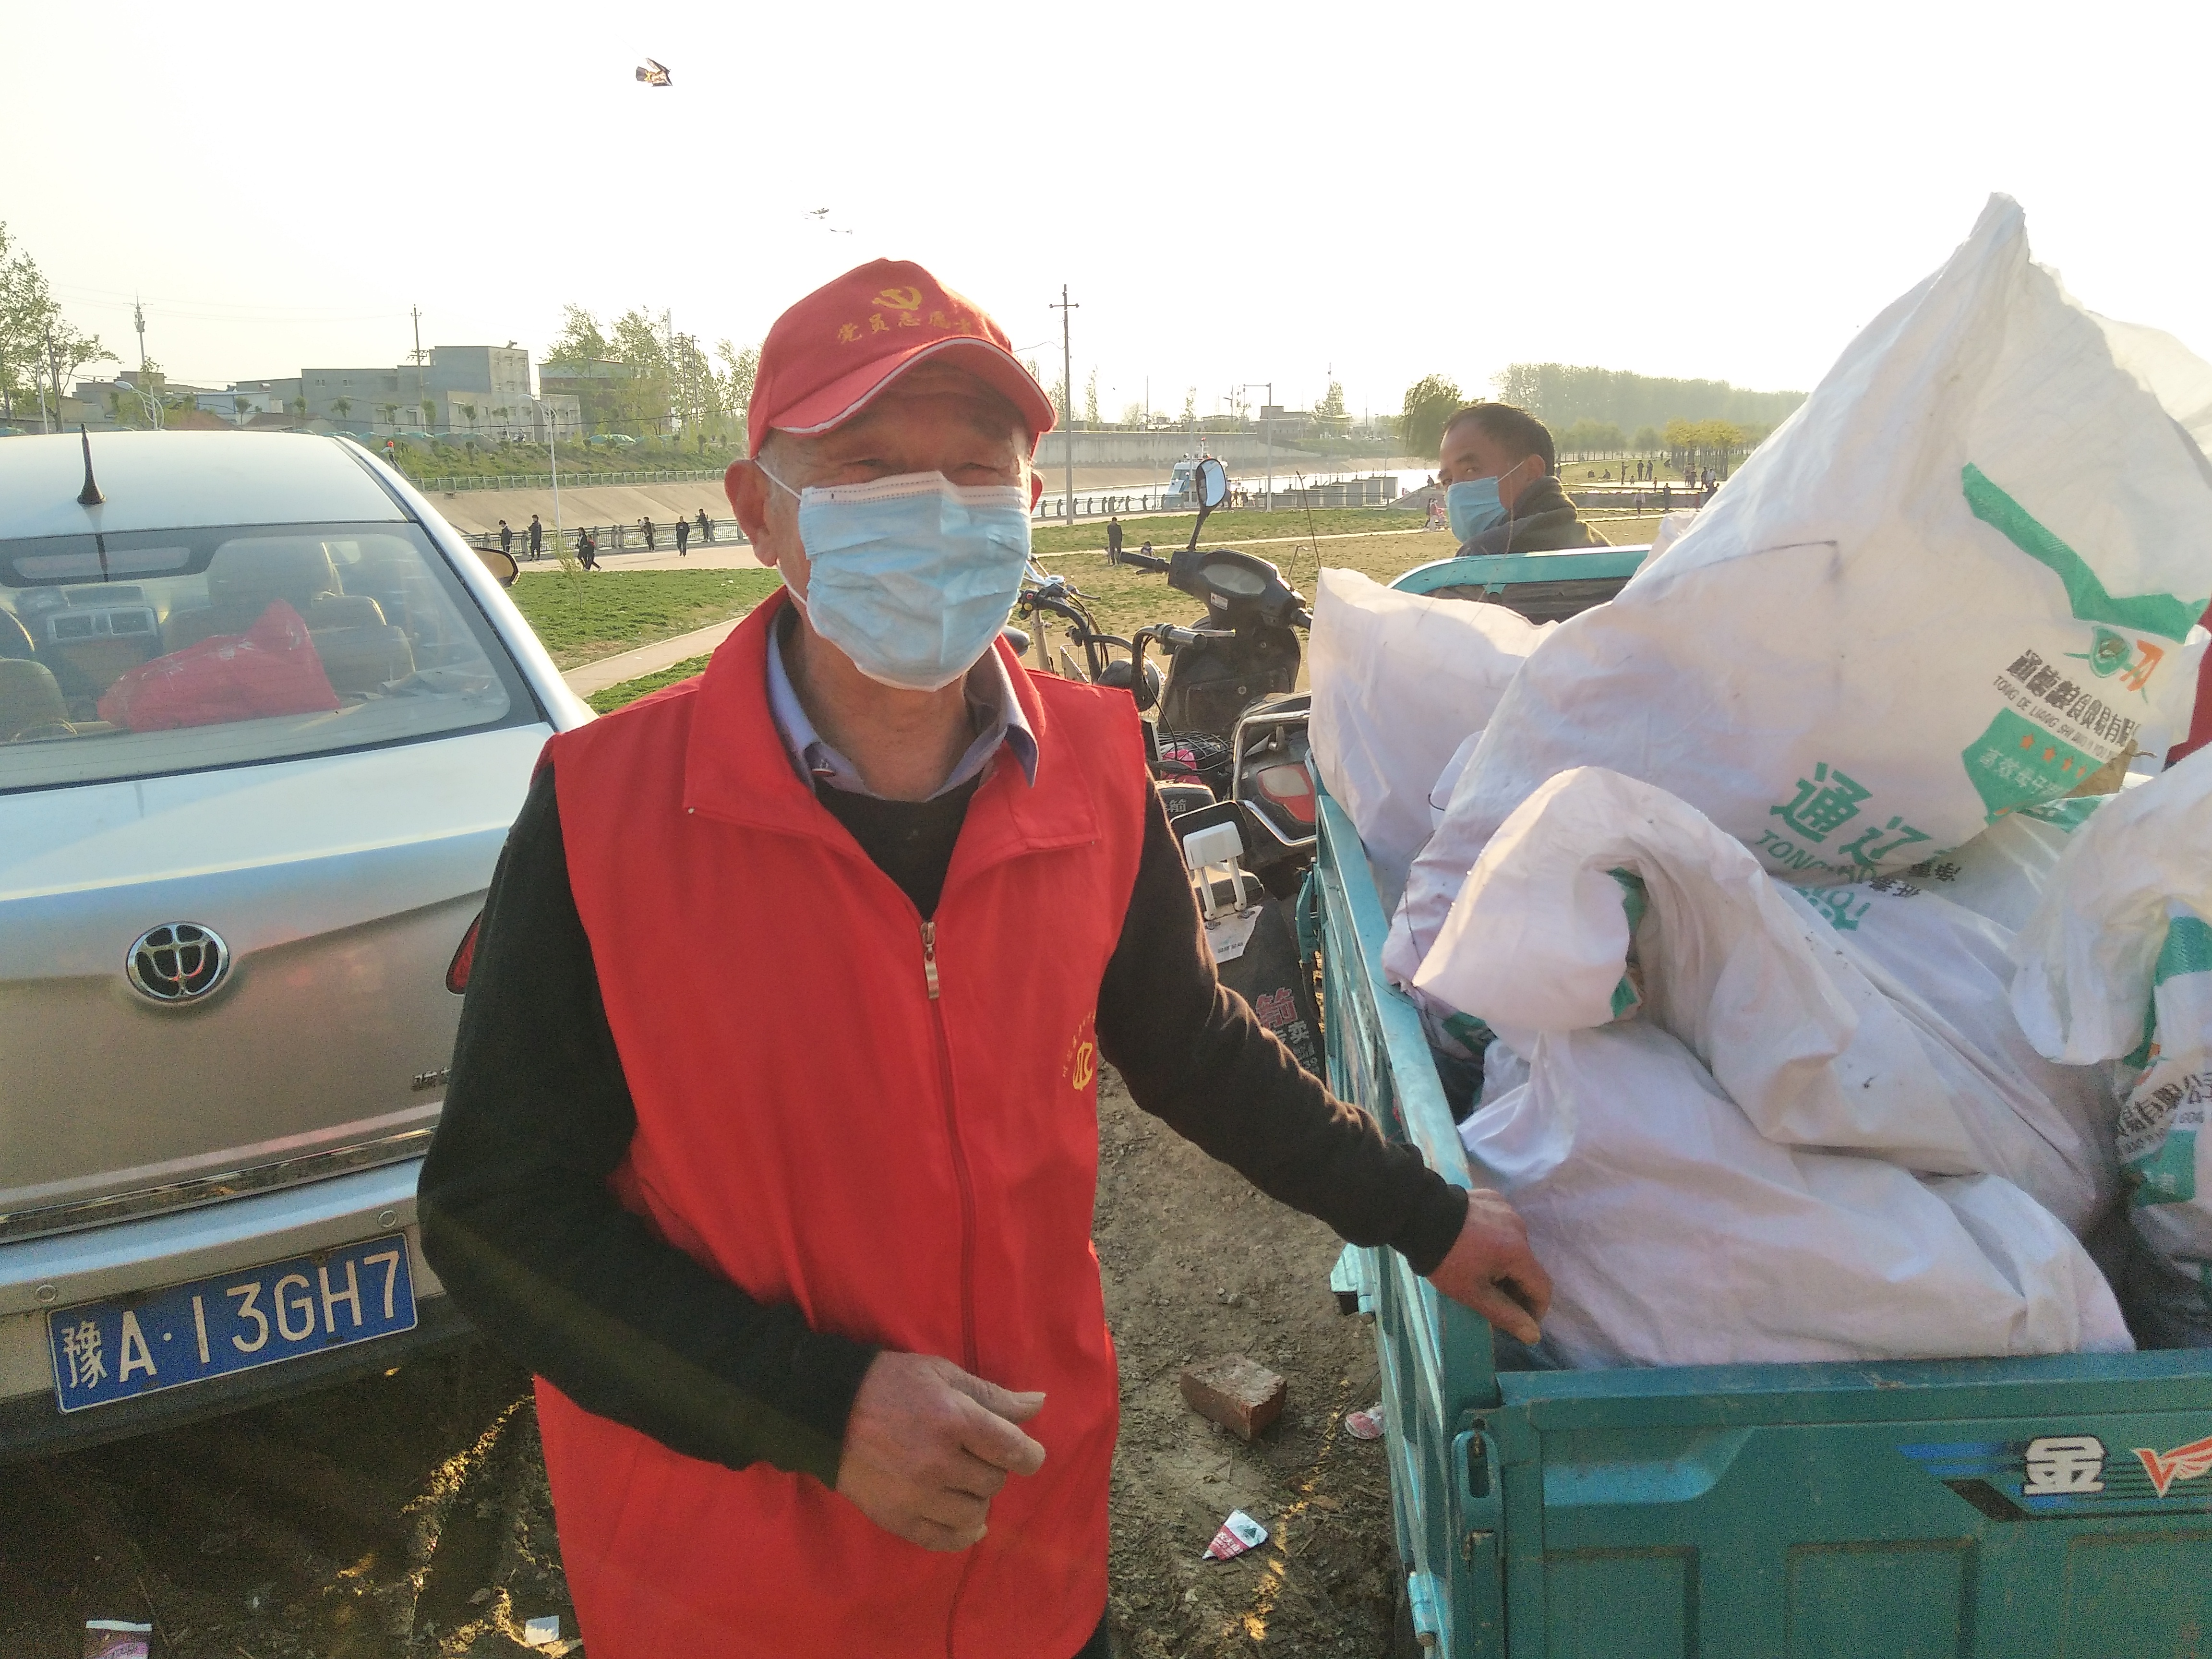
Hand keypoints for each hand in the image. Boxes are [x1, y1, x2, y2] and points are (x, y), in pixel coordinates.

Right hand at [835, 1352, 1046, 1550]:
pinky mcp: (897, 1518)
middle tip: (976, 1454)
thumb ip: (993, 1396)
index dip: (1029, 1454)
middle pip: (995, 1481)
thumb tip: (1039, 1404)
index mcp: (954, 1420)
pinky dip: (962, 1533)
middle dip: (995, 1467)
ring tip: (963, 1481)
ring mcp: (916, 1495)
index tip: (1024, 1452)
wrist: (826, 1412)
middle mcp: (938, 1462)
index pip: (1013, 1450)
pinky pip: (944, 1540)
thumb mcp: (944, 1375)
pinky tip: (965, 1520)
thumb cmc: (892, 1383)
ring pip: (975, 1513)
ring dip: (978, 1498)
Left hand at [1425, 1187, 1551, 1345]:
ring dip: (1505, 1264)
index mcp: (1519, 1252)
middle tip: (1491, 1300)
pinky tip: (1474, 1246)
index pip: (1542, 1288)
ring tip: (1478, 1272)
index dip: (1534, 1310)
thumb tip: (1534, 1335)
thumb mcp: (1473, 1293)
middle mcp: (1520, 1227)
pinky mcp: (1492, 1198)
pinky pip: (1502, 1226)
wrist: (1418, 1216)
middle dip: (1515, 1287)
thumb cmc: (1446, 1260)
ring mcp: (1506, 1209)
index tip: (1518, 1321)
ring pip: (1515, 1246)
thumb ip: (1506, 1314)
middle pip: (1528, 1267)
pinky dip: (1495, 1241)